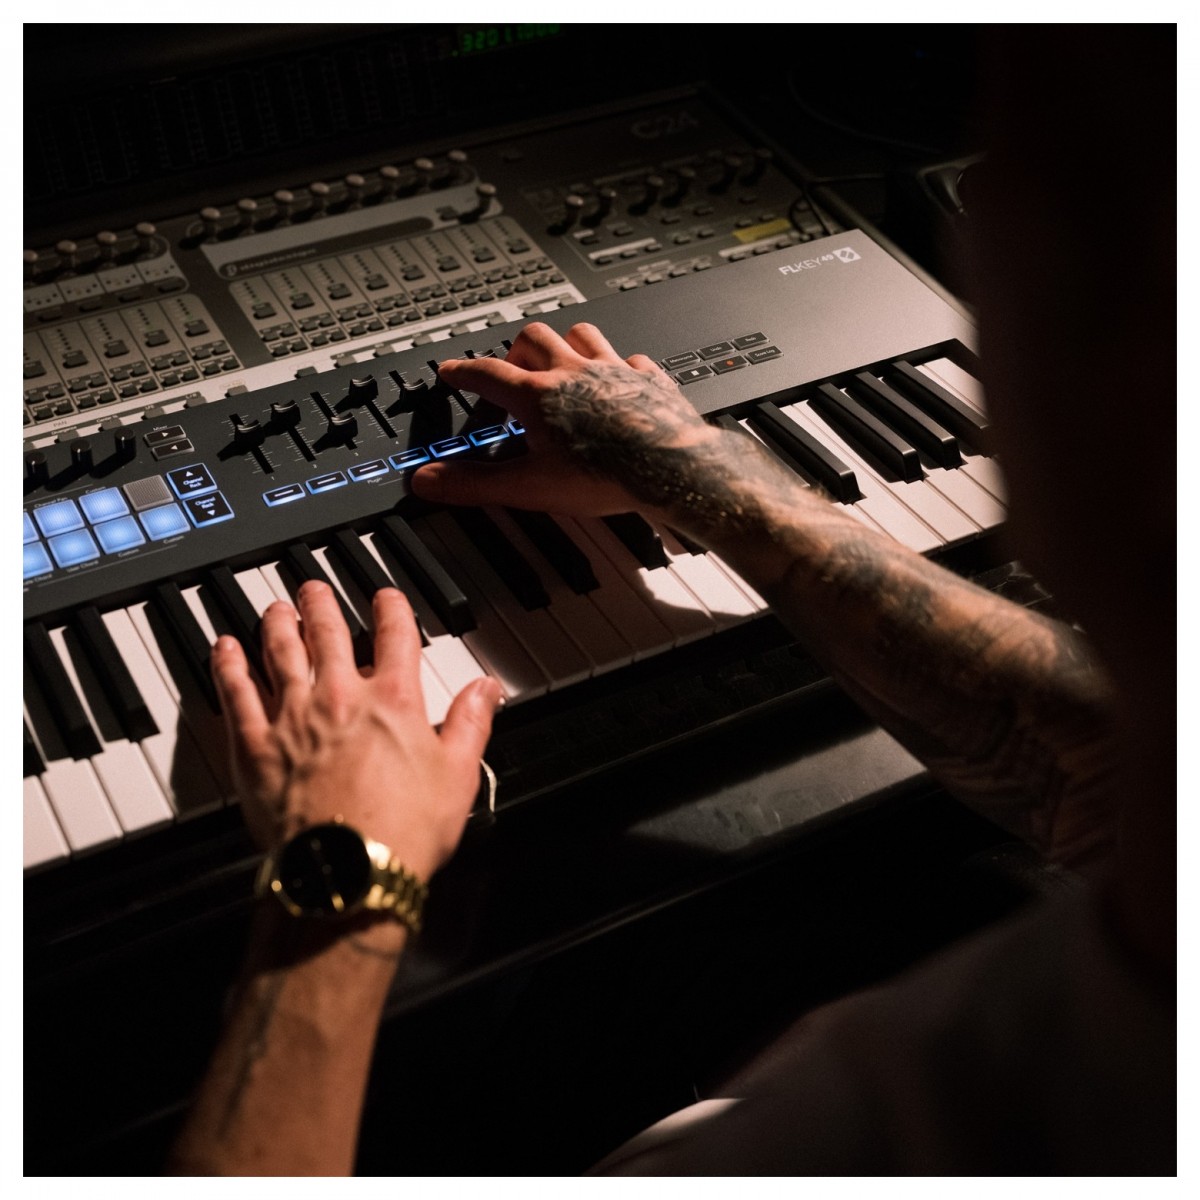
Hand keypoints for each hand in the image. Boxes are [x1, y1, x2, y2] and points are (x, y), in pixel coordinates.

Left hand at [210, 581, 501, 881]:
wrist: (348, 873)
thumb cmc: (404, 831)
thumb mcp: (458, 774)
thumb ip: (470, 722)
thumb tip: (486, 689)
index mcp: (394, 700)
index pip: (395, 636)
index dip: (391, 608)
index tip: (385, 597)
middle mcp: (340, 697)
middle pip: (328, 634)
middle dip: (322, 604)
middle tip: (314, 588)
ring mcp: (293, 717)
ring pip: (280, 653)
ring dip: (277, 624)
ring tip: (275, 608)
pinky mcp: (255, 746)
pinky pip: (236, 693)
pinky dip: (229, 666)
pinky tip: (225, 649)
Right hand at [411, 321, 720, 516]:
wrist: (669, 468)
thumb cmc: (605, 475)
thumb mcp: (529, 487)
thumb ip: (475, 483)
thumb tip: (429, 481)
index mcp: (539, 395)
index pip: (487, 374)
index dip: (463, 371)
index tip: (452, 370)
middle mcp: (574, 373)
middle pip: (534, 339)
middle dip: (515, 351)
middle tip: (509, 368)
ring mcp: (613, 371)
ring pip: (582, 335)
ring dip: (565, 344)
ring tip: (560, 359)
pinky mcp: (648, 380)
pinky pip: (632, 358)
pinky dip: (620, 364)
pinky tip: (620, 376)